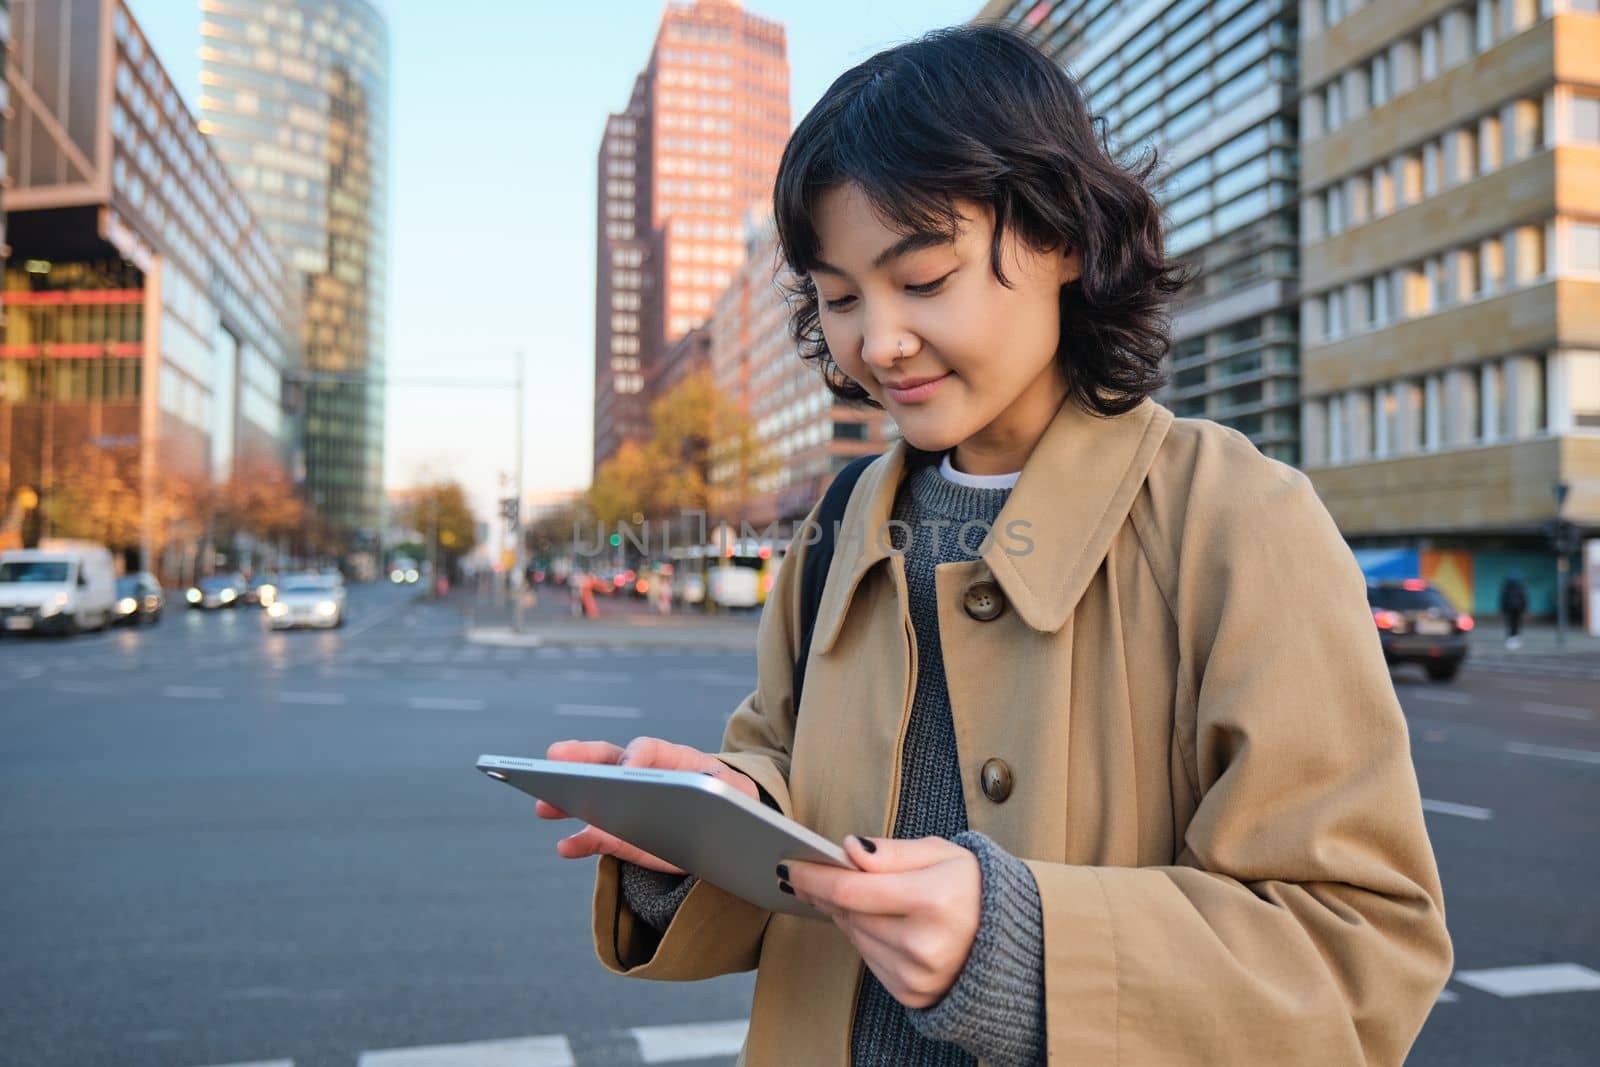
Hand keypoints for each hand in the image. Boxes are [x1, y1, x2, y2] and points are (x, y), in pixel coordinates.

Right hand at [538, 737, 759, 873]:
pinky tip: (566, 846)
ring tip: (544, 805)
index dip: (635, 756)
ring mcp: (626, 803)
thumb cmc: (732, 805)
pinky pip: (595, 836)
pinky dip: (579, 841)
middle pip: (606, 760)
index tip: (626, 767)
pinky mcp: (620, 835)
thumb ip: (715, 792)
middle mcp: (641, 775)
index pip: (648, 749)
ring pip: (592, 795)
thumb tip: (695, 796)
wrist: (731, 833)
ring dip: (566, 798)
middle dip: (580, 759)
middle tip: (554, 759)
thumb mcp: (734, 796)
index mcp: (673, 760)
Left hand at [782, 835, 980, 1008]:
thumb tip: (847, 849)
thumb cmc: (974, 887)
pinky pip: (868, 958)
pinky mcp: (911, 993)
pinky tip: (869, 918)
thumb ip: (892, 852)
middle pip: (848, 913)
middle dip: (823, 891)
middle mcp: (922, 944)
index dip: (814, 876)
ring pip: (854, 936)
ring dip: (841, 912)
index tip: (790, 864)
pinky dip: (862, 936)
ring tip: (840, 890)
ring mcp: (916, 975)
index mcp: (932, 900)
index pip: (852, 888)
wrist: (1010, 941)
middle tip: (806, 872)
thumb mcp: (942, 853)